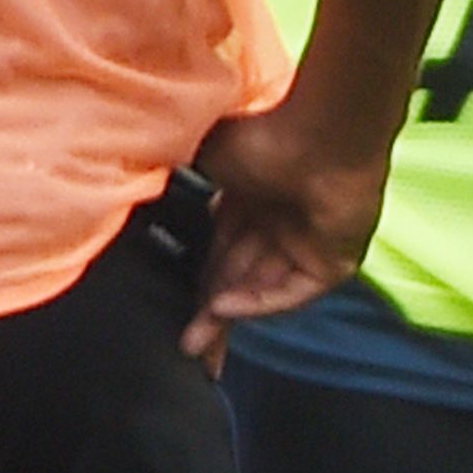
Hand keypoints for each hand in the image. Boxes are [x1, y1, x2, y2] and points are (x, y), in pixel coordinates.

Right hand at [187, 104, 387, 355]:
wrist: (321, 131)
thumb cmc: (264, 131)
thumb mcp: (206, 160)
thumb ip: (179, 182)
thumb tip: (136, 196)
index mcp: (252, 198)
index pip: (222, 250)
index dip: (199, 278)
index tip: (167, 302)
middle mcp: (281, 222)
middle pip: (241, 275)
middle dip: (210, 309)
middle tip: (183, 341)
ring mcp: (310, 242)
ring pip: (264, 286)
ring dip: (230, 311)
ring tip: (196, 337)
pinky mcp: (336, 259)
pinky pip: (295, 290)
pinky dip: (261, 301)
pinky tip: (224, 306)